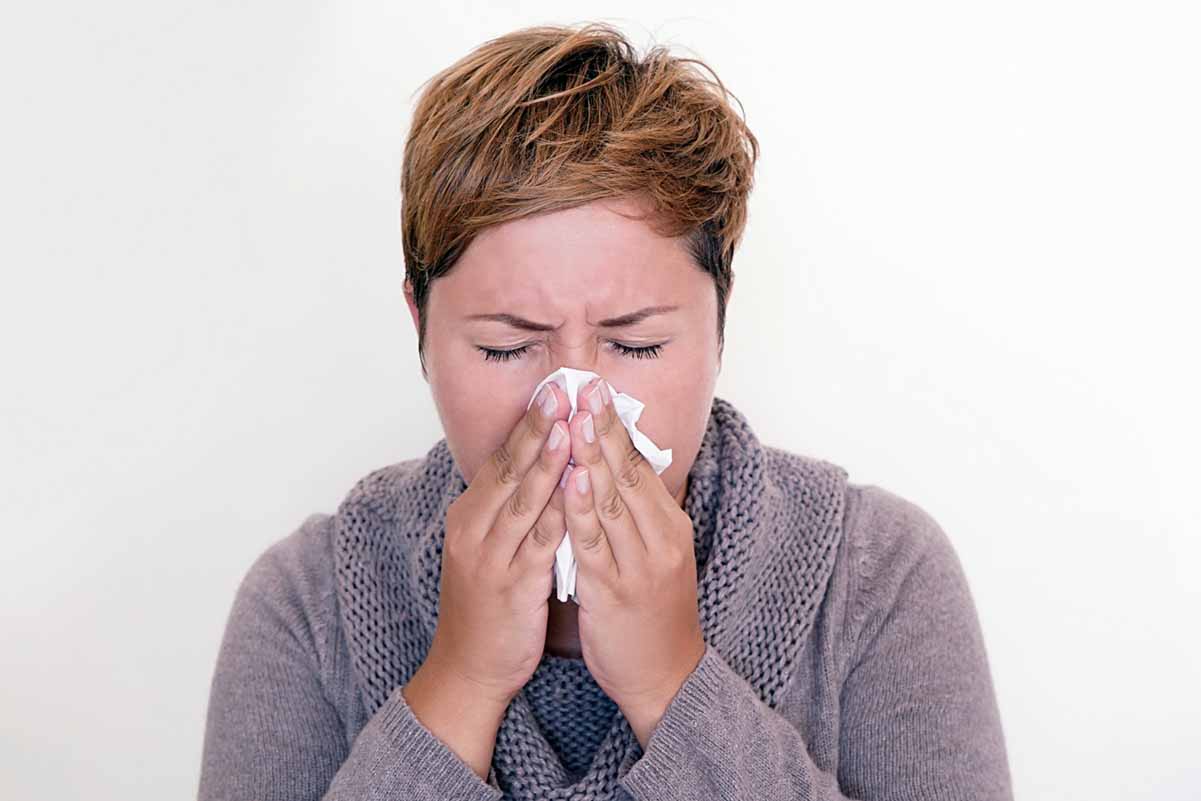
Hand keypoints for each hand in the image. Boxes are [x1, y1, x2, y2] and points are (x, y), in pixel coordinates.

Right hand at [426, 381, 572, 705]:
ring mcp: (490, 557)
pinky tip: (578, 491)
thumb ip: (511, 510)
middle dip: (536, 428)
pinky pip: (539, 543)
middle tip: (560, 392)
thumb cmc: (487, 607)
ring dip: (547, 461)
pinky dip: (559, 513)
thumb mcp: (489, 548)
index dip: (526, 424)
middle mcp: (474, 530)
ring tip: (568, 427)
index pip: (501, 459)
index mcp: (469, 516)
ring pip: (522, 500)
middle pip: (509, 470)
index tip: (551, 390)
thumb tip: (541, 468)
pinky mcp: (511, 586)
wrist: (468, 669)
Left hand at [562, 376, 706, 748]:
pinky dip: (583, 510)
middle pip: (629, 473)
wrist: (667, 677)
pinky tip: (573, 481)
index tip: (596, 390)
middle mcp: (660, 538)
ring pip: (614, 502)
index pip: (641, 465)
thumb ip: (636, 514)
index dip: (616, 426)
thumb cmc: (654, 613)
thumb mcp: (654, 554)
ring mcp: (640, 564)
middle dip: (603, 428)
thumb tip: (611, 469)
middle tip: (585, 387)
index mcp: (670, 526)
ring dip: (592, 457)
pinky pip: (596, 544)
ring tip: (575, 419)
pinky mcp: (615, 590)